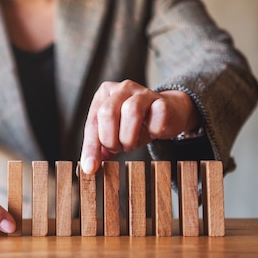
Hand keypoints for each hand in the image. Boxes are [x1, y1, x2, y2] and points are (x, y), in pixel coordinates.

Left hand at [80, 80, 200, 173]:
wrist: (167, 112)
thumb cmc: (135, 124)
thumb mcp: (114, 134)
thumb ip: (100, 147)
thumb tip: (90, 166)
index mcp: (104, 95)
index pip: (92, 122)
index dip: (91, 147)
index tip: (90, 168)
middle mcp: (121, 89)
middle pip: (107, 113)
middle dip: (110, 139)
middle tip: (117, 149)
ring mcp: (143, 92)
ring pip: (131, 111)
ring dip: (129, 136)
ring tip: (131, 145)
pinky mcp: (162, 100)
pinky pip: (158, 114)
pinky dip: (154, 130)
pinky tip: (152, 133)